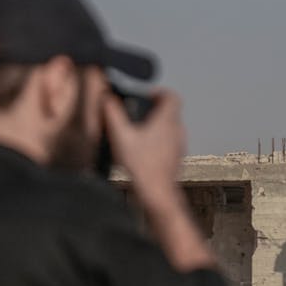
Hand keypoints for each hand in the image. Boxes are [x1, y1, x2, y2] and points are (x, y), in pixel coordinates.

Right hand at [102, 89, 186, 211]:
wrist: (157, 193)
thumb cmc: (142, 167)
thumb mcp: (120, 136)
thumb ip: (112, 114)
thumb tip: (106, 97)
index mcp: (167, 120)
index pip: (171, 96)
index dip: (158, 92)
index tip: (145, 97)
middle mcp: (177, 130)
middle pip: (169, 111)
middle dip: (153, 110)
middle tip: (136, 115)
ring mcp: (179, 145)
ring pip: (169, 128)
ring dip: (155, 127)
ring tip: (137, 134)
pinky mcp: (176, 159)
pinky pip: (169, 143)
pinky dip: (158, 142)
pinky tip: (142, 152)